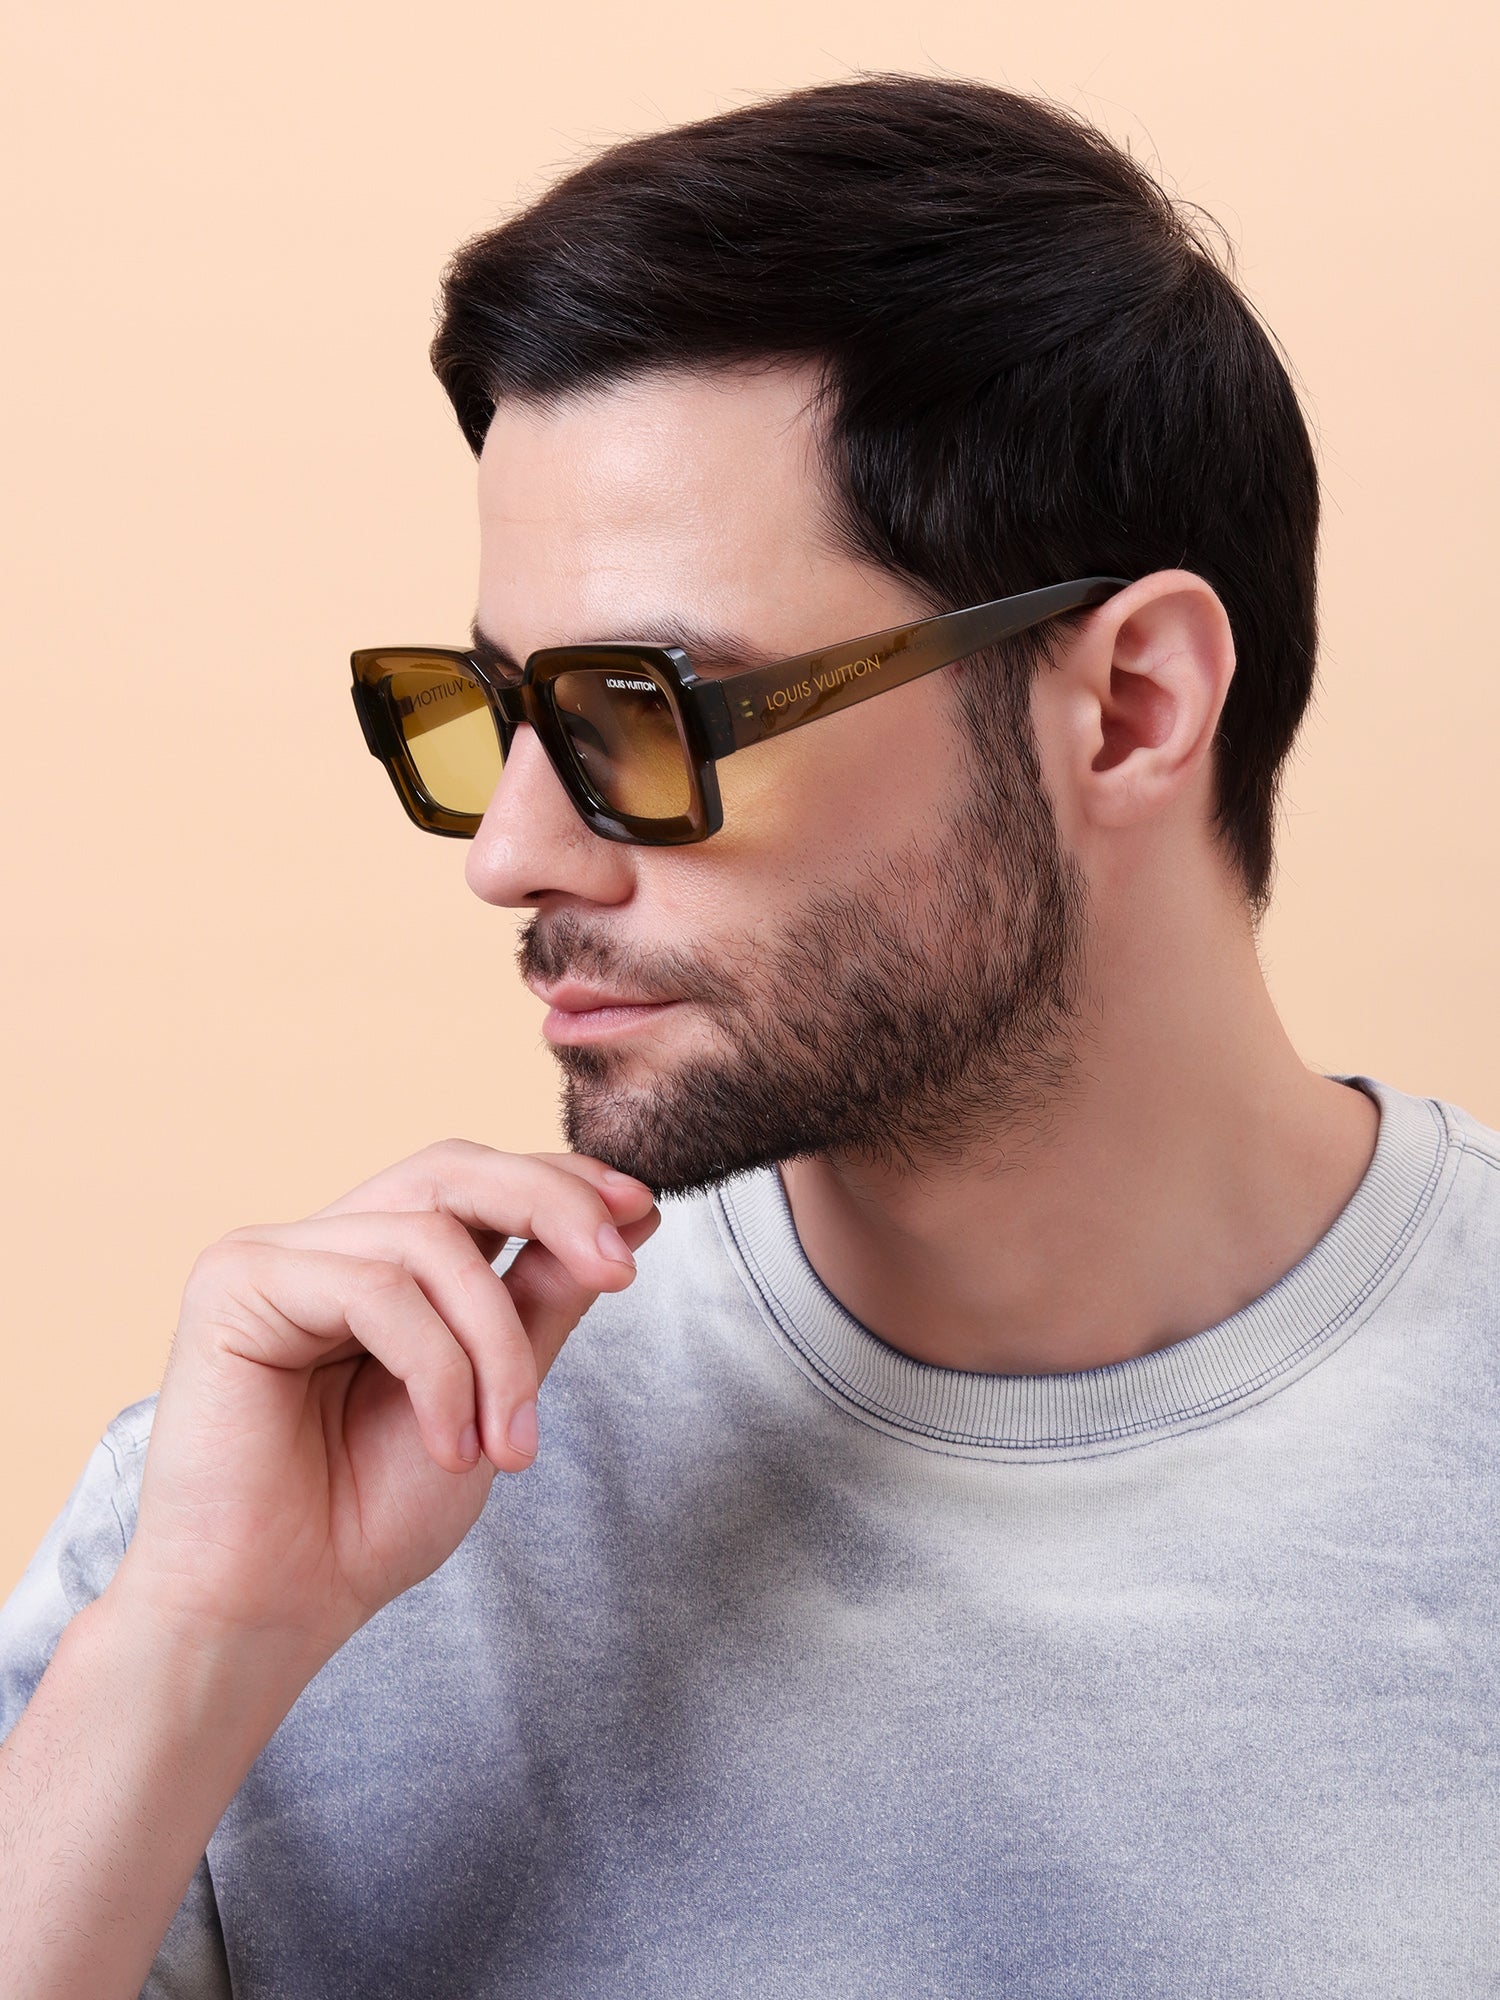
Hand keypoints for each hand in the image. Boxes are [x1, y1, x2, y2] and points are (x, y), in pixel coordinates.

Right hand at [111, 1144, 658, 1662]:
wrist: (273, 1614)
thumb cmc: (368, 1519)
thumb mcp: (496, 1397)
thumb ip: (546, 1300)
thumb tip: (632, 1212)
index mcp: (379, 1263)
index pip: (477, 1183)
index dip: (560, 1184)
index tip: (643, 1211)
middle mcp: (325, 1244)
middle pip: (452, 1171)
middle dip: (551, 1206)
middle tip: (620, 1268)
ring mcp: (275, 1256)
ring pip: (430, 1242)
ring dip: (495, 1348)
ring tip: (507, 1447)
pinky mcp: (235, 1282)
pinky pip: (376, 1290)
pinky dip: (437, 1371)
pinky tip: (447, 1446)